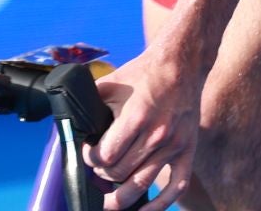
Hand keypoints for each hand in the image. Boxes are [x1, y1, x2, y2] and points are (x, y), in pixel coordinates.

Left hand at [83, 48, 200, 209]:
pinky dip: (159, 206)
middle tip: (98, 167)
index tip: (88, 153)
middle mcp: (156, 135)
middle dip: (103, 174)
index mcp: (136, 117)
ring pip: (142, 185)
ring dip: (121, 198)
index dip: (90, 159)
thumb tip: (72, 121)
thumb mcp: (112, 83)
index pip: (106, 156)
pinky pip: (176, 188)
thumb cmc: (143, 72)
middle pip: (120, 173)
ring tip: (108, 202)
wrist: (181, 64)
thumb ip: (91, 104)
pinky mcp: (188, 151)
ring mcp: (174, 146)